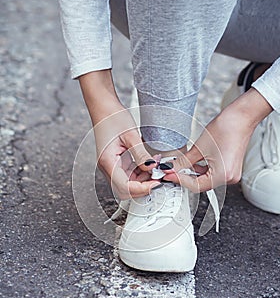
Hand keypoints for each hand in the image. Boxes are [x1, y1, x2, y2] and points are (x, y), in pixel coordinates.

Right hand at [79, 70, 158, 199]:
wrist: (103, 107)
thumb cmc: (112, 118)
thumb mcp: (131, 135)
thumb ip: (141, 154)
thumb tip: (152, 168)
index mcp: (108, 162)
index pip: (124, 186)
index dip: (141, 189)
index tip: (156, 184)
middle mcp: (107, 167)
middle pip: (125, 190)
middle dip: (142, 188)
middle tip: (157, 179)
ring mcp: (111, 166)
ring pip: (127, 184)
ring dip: (142, 181)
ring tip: (155, 170)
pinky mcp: (116, 163)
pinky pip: (128, 175)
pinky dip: (139, 174)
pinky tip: (148, 165)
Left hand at [163, 88, 272, 191]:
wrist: (242, 117)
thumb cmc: (227, 128)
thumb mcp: (199, 147)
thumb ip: (183, 162)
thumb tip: (171, 168)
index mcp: (223, 175)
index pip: (195, 185)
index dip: (179, 180)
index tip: (168, 175)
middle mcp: (229, 178)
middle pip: (201, 184)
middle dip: (185, 177)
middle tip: (171, 170)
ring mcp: (231, 174)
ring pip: (205, 179)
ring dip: (192, 173)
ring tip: (180, 165)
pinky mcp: (230, 168)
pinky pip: (212, 173)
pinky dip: (201, 169)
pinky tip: (192, 163)